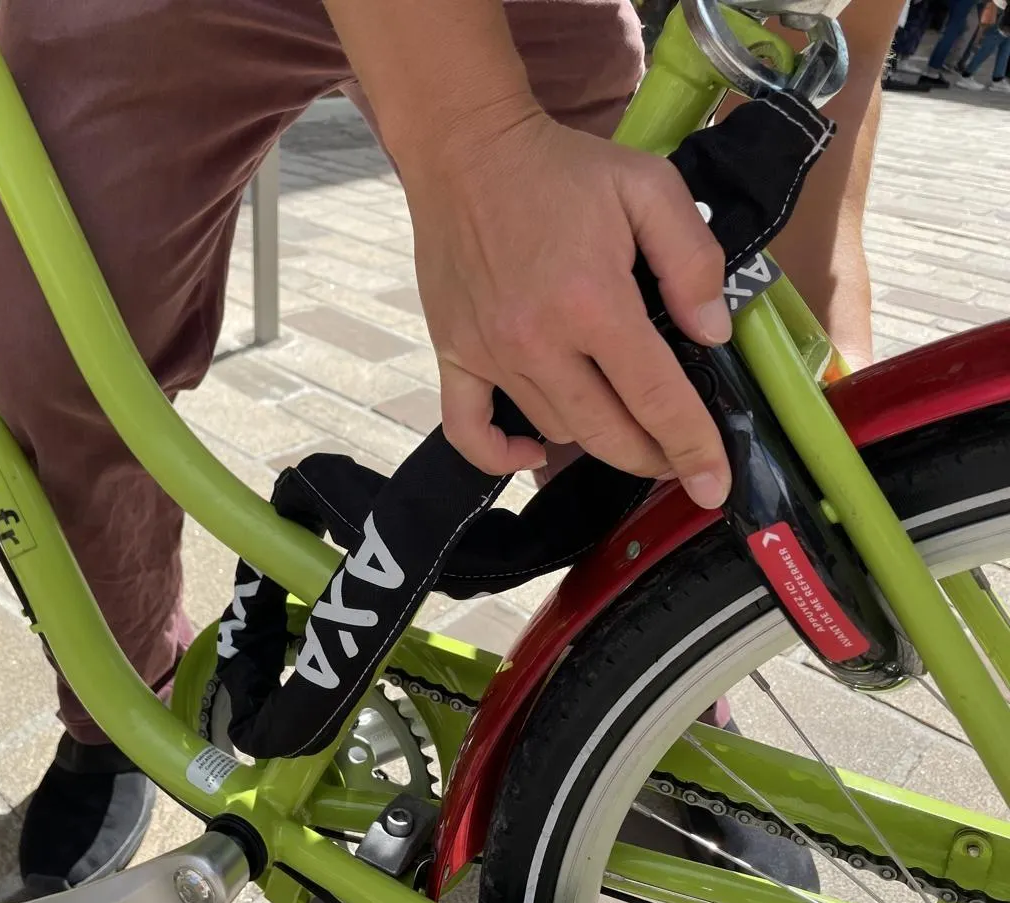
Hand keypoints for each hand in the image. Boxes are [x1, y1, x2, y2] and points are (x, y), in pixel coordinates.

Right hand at [400, 109, 733, 508]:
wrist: (466, 150)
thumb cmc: (560, 166)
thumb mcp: (650, 188)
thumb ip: (693, 260)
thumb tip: (711, 334)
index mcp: (593, 303)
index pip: (656, 399)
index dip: (693, 449)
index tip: (714, 487)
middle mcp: (538, 341)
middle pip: (607, 434)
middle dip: (652, 458)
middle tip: (677, 458)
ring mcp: (488, 353)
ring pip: (555, 430)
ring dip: (595, 437)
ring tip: (621, 419)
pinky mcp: (453, 353)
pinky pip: (469, 430)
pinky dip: (500, 456)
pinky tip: (533, 451)